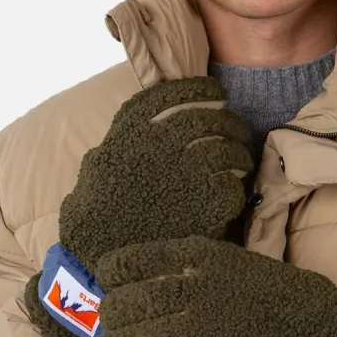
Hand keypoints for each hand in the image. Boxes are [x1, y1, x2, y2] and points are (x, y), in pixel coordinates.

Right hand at [60, 77, 252, 276]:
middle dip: (230, 123)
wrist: (101, 247)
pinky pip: (232, 186)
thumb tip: (152, 119)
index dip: (203, 89)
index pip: (178, 94)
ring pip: (229, 151)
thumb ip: (125, 135)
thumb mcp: (99, 159)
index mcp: (138, 128)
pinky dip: (235, 187)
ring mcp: (188, 171)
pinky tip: (231, 191)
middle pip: (212, 121)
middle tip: (236, 131)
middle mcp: (165, 143)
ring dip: (239, 153)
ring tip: (241, 159)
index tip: (217, 92)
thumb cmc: (95, 207)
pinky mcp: (205, 202)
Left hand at [94, 235, 336, 336]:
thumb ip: (212, 269)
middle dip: (112, 318)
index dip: (112, 273)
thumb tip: (167, 279)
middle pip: (129, 302)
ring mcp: (205, 330)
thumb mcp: (254, 267)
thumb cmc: (301, 305)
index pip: (135, 259)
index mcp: (210, 256)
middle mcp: (201, 287)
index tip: (107, 283)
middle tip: (108, 328)